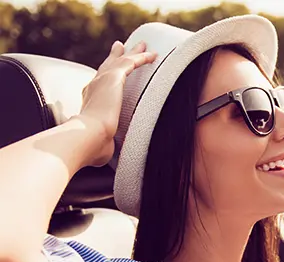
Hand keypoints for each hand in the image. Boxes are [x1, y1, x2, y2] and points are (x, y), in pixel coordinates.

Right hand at [77, 40, 155, 166]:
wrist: (88, 136)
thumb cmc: (92, 145)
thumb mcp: (101, 143)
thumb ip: (107, 144)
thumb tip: (111, 153)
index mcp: (89, 102)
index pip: (98, 85)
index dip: (104, 77)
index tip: (109, 72)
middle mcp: (93, 87)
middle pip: (106, 66)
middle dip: (115, 56)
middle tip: (121, 46)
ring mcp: (102, 81)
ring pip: (120, 61)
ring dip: (132, 52)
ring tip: (143, 45)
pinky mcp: (113, 78)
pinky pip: (130, 63)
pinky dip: (142, 58)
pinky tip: (153, 55)